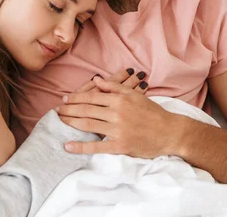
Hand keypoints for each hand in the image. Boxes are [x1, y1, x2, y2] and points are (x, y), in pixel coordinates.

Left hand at [57, 75, 186, 158]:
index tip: (64, 99)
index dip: (75, 98)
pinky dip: (81, 147)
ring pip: (88, 125)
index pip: (92, 97)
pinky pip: (97, 147)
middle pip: (86, 110)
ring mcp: (118, 130)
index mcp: (120, 99)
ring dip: (71, 123)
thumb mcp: (134, 95)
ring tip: (59, 122)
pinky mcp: (120, 146)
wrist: (170, 132)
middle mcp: (117, 113)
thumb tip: (95, 80)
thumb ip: (114, 87)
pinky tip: (68, 146)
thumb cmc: (153, 113)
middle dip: (69, 110)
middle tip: (56, 111)